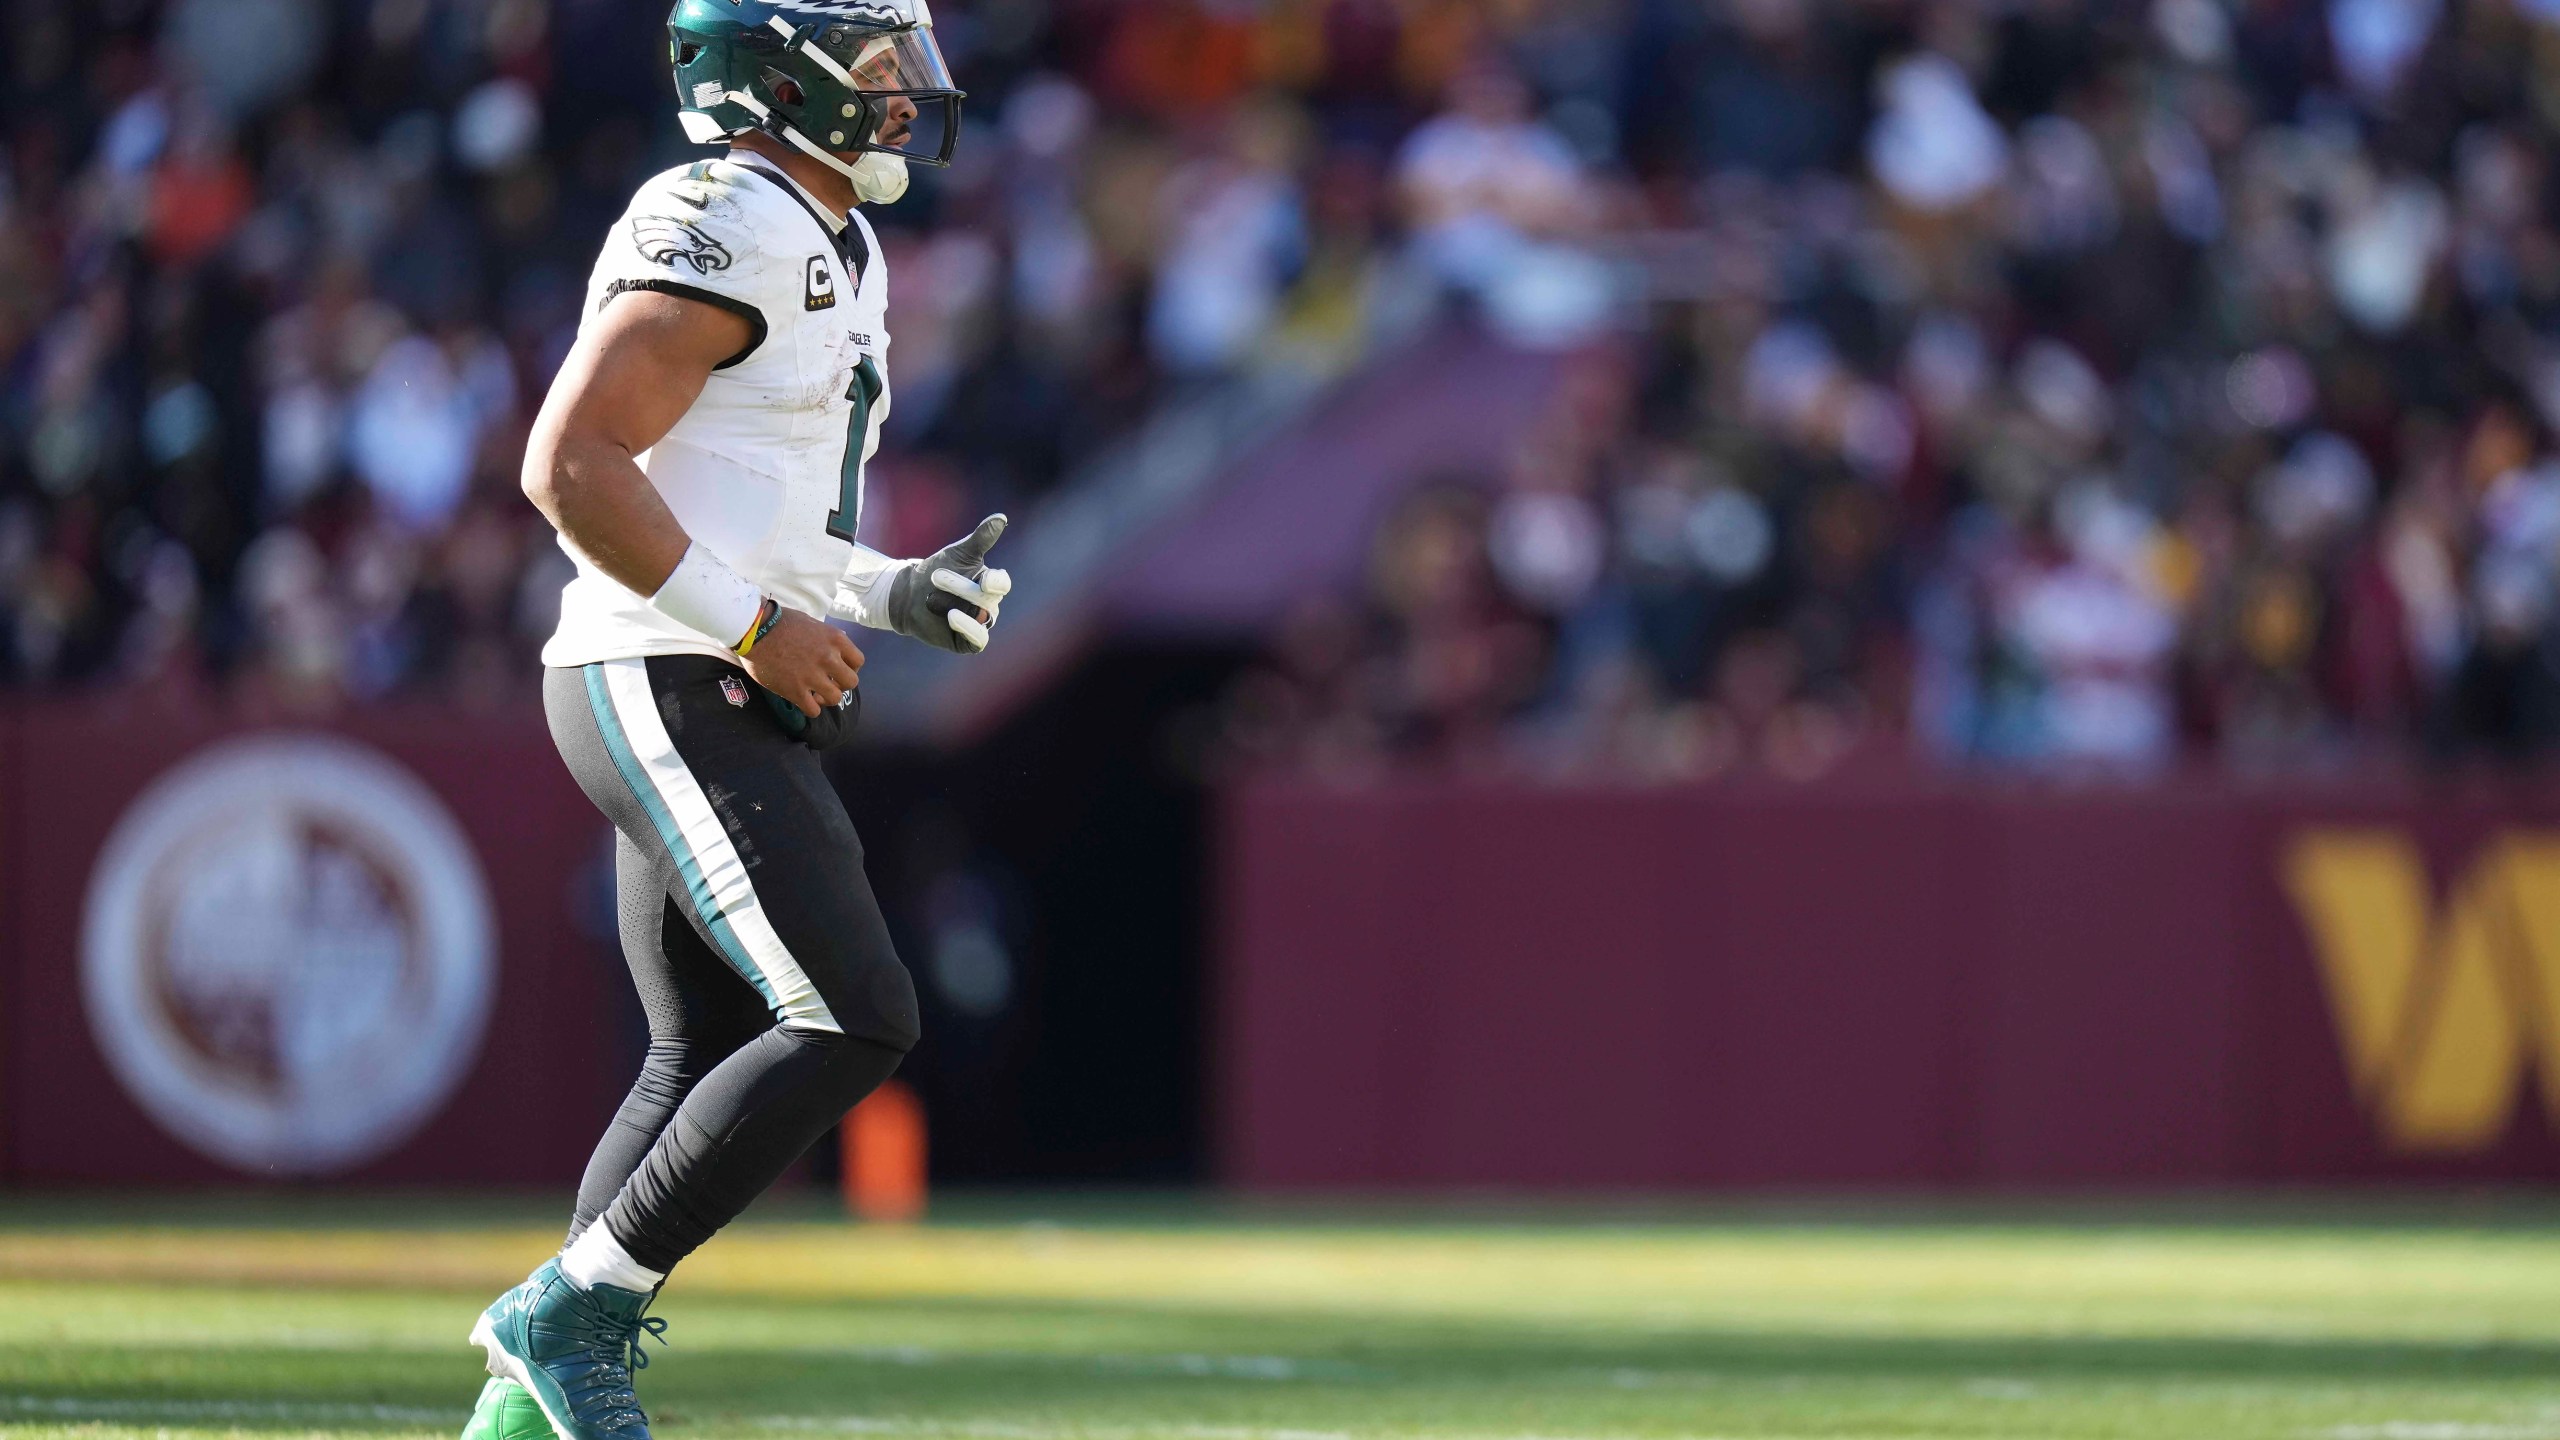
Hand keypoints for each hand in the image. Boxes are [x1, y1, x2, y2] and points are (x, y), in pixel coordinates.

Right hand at [740, 607, 863, 715]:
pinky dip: (810, 708)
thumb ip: (827, 638)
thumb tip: (838, 646)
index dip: (850, 668)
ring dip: (826, 698)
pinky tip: (803, 701)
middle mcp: (828, 658)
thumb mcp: (813, 623)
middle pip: (851, 682)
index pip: (858, 661)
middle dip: (841, 685)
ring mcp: (813, 676)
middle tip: (828, 683)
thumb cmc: (781, 622)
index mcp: (835, 639)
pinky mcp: (796, 691)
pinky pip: (814, 711)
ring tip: (815, 695)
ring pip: (835, 699)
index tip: (838, 670)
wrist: (755, 629)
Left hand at [888, 514, 1012, 652]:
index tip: (986, 580)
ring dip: (961, 605)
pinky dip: (968, 628)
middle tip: (936, 578)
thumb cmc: (934, 571)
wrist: (908, 595)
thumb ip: (981, 539)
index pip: (1002, 583)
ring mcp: (980, 623)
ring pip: (982, 617)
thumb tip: (1001, 517)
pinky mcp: (967, 641)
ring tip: (935, 597)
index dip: (996, 582)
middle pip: (987, 599)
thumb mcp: (957, 553)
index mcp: (990, 583)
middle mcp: (989, 605)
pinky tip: (952, 616)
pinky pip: (978, 639)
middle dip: (961, 588)